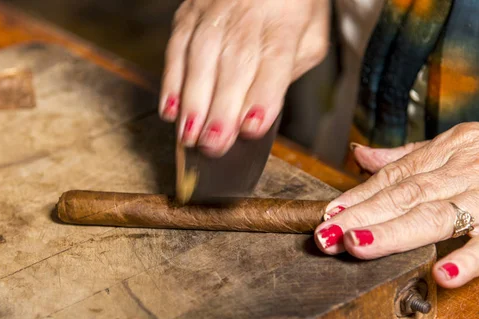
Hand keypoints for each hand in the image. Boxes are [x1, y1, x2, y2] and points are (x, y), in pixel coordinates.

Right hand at [160, 0, 329, 156]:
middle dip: (222, 109)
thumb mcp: (309, 36)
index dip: (262, 96)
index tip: (251, 128)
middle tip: (214, 145)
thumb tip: (258, 111)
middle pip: (234, 63)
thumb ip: (289, 71)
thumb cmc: (290, 7)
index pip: (274, 60)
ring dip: (193, 101)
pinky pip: (177, 46)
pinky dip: (171, 81)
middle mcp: (249, 13)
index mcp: (284, 22)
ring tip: (189, 136)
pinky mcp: (190, 10)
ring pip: (201, 56)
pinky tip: (170, 109)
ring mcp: (215, 10)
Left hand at [315, 123, 478, 287]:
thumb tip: (360, 156)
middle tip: (326, 236)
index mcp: (451, 149)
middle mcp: (469, 170)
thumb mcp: (462, 148)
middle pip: (407, 195)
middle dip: (362, 216)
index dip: (358, 196)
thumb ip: (408, 156)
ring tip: (359, 246)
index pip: (395, 176)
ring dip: (394, 233)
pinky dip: (467, 260)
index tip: (328, 214)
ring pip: (438, 217)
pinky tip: (442, 275)